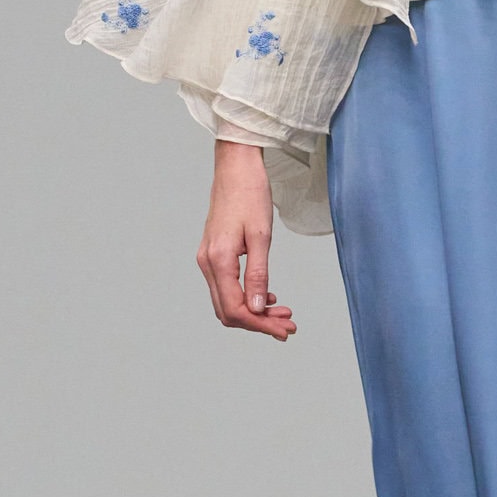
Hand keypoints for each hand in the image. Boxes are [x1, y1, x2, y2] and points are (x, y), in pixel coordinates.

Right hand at [196, 142, 296, 339]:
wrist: (236, 167)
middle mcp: (208, 263)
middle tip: (288, 325)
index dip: (261, 325)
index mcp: (218, 260)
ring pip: (227, 301)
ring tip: (283, 313)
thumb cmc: (250, 194)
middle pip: (229, 310)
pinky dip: (247, 298)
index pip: (236, 309)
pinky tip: (268, 296)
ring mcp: (208, 259)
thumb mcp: (261, 236)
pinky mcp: (213, 254)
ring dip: (254, 312)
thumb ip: (259, 274)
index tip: (285, 330)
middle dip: (259, 323)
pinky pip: (226, 287)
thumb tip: (258, 309)